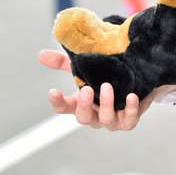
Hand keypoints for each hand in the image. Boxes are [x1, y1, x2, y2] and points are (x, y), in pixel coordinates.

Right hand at [38, 49, 157, 131]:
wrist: (134, 81)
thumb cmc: (104, 77)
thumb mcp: (84, 68)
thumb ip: (64, 62)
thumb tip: (40, 54)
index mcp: (81, 103)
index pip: (64, 108)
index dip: (58, 102)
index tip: (53, 91)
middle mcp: (94, 115)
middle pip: (83, 118)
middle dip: (84, 106)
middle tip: (86, 90)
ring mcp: (111, 119)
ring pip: (106, 119)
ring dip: (106, 104)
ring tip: (108, 87)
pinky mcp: (129, 119)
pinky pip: (130, 119)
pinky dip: (131, 109)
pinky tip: (131, 97)